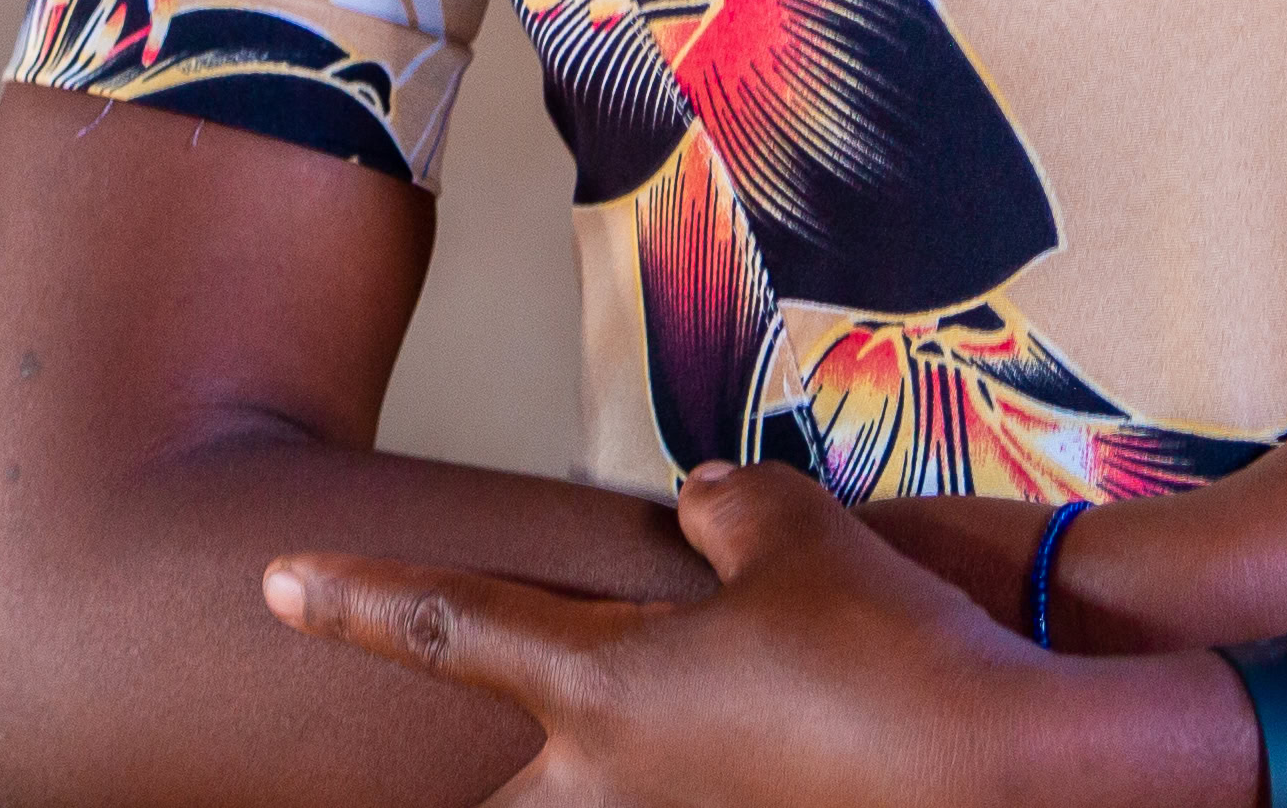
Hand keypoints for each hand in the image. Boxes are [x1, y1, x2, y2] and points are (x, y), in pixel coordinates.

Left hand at [274, 459, 1209, 807]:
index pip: (446, 623)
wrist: (1015, 774)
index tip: (271, 584)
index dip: (352, 598)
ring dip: (585, 783)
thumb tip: (696, 508)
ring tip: (651, 735)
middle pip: (490, 805)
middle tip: (397, 780)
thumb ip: (724, 512)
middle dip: (441, 790)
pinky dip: (695, 794)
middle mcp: (613, 788)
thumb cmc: (898, 650)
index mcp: (602, 689)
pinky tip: (747, 772)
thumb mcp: (803, 533)